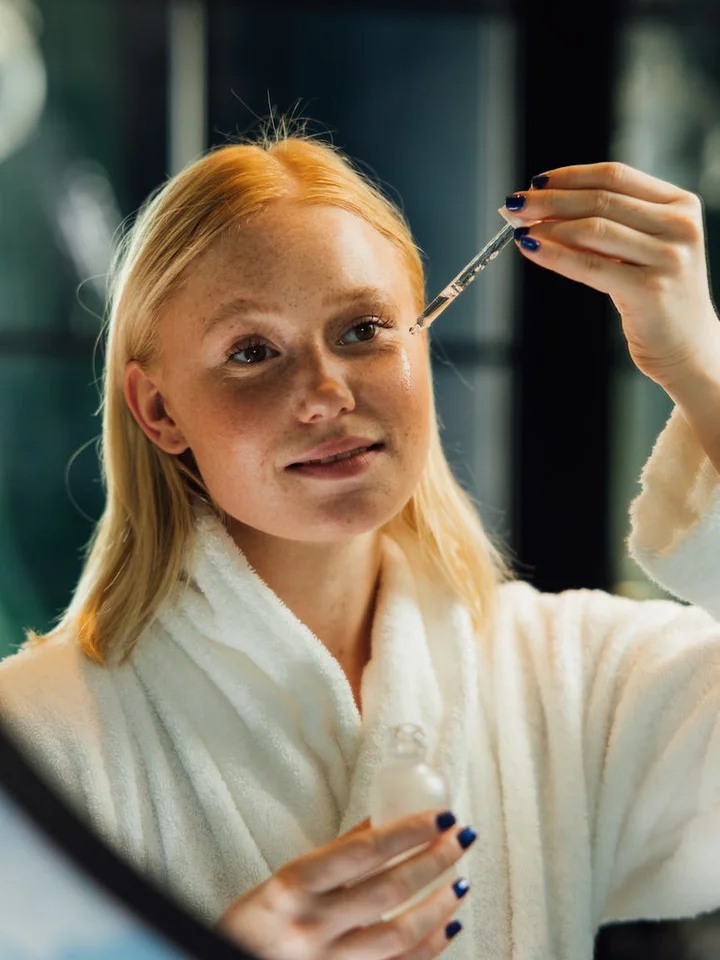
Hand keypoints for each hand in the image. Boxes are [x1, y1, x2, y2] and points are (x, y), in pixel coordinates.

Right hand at [215, 810, 474, 959]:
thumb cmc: (253, 925)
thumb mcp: (280, 882)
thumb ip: (332, 855)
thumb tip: (381, 822)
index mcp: (293, 888)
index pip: (364, 851)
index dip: (408, 831)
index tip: (439, 815)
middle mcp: (312, 927)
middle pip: (390, 889)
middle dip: (434, 859)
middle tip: (460, 838)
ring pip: (401, 935)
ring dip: (439, 905)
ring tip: (460, 881)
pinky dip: (430, 948)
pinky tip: (448, 926)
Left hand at [504, 161, 719, 390]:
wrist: (687, 348)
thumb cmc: (656, 297)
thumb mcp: (641, 249)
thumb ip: (607, 225)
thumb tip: (542, 210)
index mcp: (680, 205)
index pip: (615, 176)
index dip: (570, 176)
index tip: (536, 182)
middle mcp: (680, 226)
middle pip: (600, 200)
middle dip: (550, 200)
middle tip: (514, 204)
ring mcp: (668, 258)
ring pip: (593, 230)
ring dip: (548, 226)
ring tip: (519, 229)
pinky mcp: (649, 290)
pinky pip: (589, 266)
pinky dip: (554, 255)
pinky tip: (531, 249)